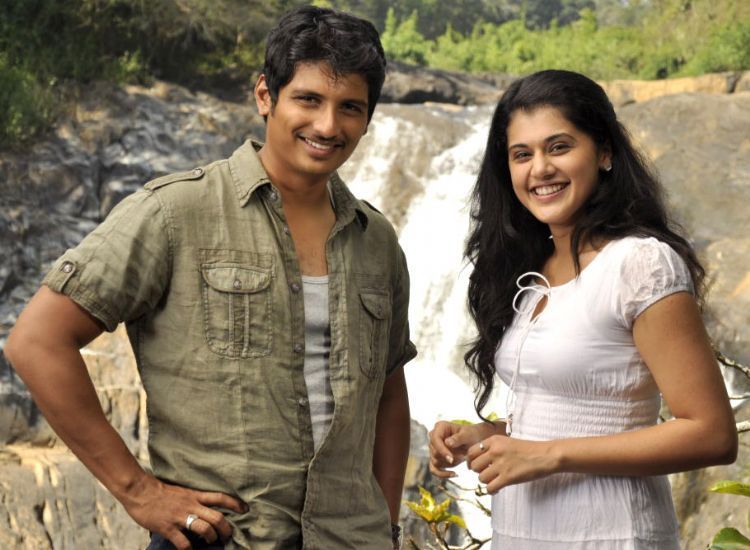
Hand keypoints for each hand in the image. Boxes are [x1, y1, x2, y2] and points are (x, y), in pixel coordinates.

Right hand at [119, 473, 247, 549]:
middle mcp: (191, 505)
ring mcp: (180, 517)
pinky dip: (189, 549)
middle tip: (228, 536)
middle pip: (217, 517)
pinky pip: (183, 542)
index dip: (235, 504)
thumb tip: (204, 509)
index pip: (220, 497)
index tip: (245, 510)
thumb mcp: (182, 491)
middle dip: (226, 530)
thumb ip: (193, 499)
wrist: (140, 490)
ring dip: (211, 538)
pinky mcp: (168, 528)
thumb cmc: (160, 491)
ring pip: (205, 529)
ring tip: (211, 542)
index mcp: (195, 495)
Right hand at [428, 421, 485, 477]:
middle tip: (463, 456)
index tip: (451, 459)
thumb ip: (458, 438)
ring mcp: (434, 449)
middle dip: (449, 457)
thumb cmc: (471, 435)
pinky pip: (434, 470)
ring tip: (462, 458)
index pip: (435, 440)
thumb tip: (447, 443)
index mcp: (440, 427)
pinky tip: (454, 474)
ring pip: (435, 462)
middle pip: (434, 452)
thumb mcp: (467, 435)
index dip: (442, 450)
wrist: (474, 441)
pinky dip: (443, 474)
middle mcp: (434, 437)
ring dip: (449, 464)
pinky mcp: (436, 459)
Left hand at [466, 435, 558, 493]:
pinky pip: (490, 488)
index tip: (477, 466)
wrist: (545, 455)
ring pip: (481, 478)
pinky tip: (498, 488)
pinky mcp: (508, 477)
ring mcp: (501, 464)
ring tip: (495, 480)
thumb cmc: (528, 449)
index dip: (471, 461)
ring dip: (487, 481)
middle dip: (479, 472)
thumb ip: (492, 448)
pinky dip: (492, 490)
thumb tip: (478, 460)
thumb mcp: (507, 442)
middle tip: (487, 474)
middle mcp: (495, 451)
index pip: (471, 452)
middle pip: (474, 466)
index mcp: (493, 440)